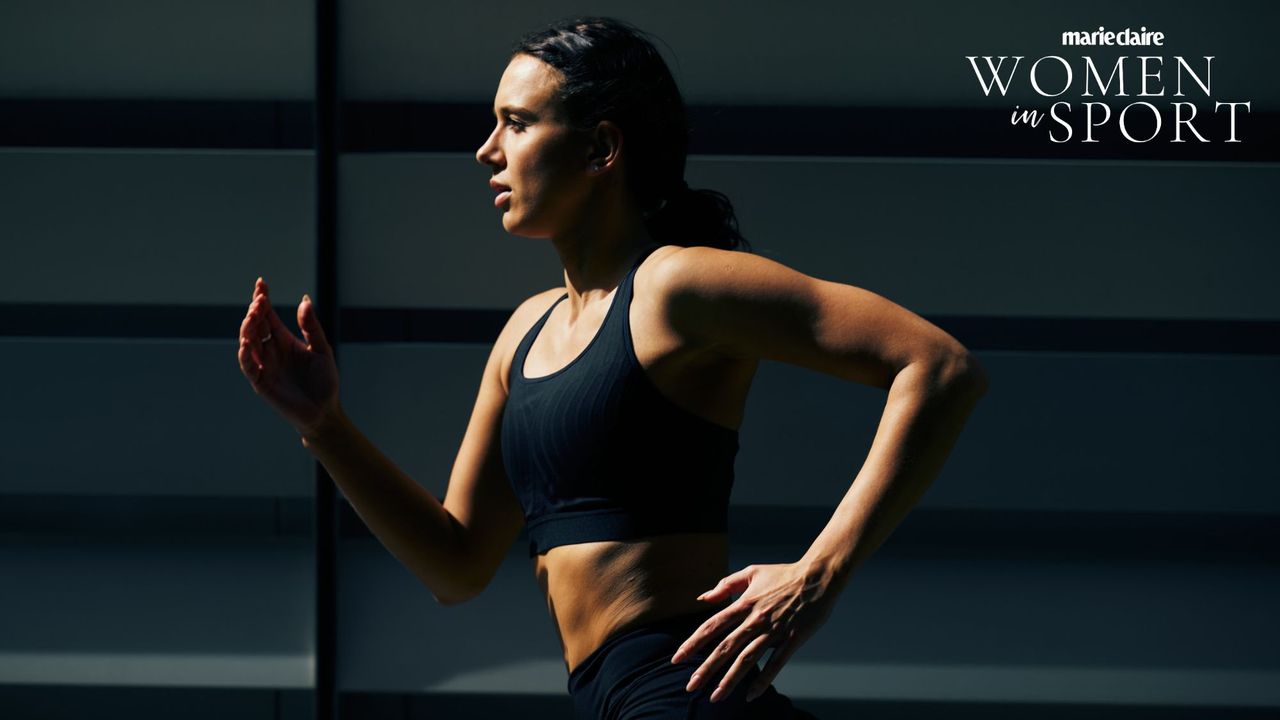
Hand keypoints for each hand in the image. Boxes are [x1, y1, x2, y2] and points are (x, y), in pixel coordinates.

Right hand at [237, 277, 340, 436]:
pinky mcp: (261, 383)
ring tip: (253, 314)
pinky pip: (248, 366)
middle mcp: (271, 351)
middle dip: (255, 311)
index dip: (262, 299)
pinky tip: (246, 342)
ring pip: (248, 343)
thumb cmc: (325, 381)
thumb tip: (305, 299)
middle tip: (259, 299)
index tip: (261, 282)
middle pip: (256, 326)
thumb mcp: (322, 350)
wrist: (325, 411)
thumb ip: (312, 327)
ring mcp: (265, 366)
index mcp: (285, 340)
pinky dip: (245, 354)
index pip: (268, 316)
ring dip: (248, 328)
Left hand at [669, 561, 839, 703]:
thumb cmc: (784, 574)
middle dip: (706, 668)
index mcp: (744, 604)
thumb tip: (703, 597)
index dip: (693, 643)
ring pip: (747, 659)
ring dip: (730, 680)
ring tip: (715, 697)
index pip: (712, 626)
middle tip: (690, 686)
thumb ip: (726, 585)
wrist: (818, 576)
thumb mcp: (751, 572)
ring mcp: (774, 631)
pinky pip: (776, 664)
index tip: (677, 659)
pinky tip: (750, 695)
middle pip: (725, 647)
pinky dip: (763, 680)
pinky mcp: (792, 639)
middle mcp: (755, 620)